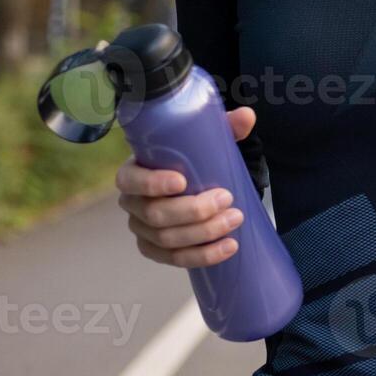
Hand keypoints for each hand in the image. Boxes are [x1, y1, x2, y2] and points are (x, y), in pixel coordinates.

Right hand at [116, 106, 252, 267]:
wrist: (200, 185)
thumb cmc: (196, 159)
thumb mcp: (209, 140)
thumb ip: (226, 126)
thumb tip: (246, 116)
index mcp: (134, 172)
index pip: (129, 180)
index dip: (151, 183)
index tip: (183, 181)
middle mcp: (133, 203)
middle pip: (155, 214)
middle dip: (193, 210)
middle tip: (227, 199)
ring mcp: (142, 229)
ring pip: (167, 239)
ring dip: (204, 233)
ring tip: (235, 219)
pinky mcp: (156, 250)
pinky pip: (175, 259)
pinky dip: (203, 255)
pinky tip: (228, 247)